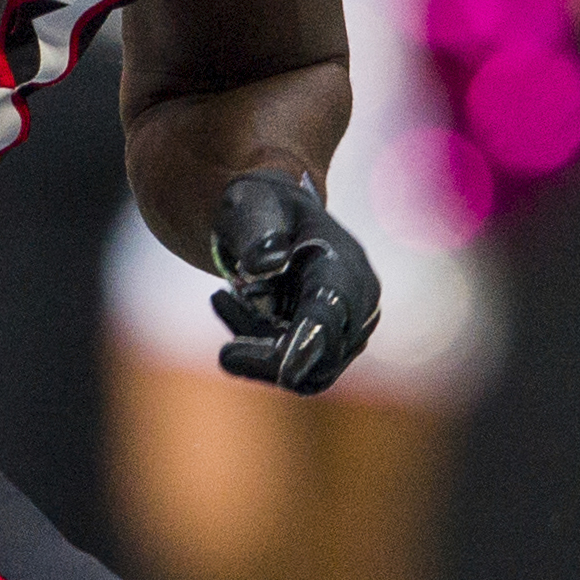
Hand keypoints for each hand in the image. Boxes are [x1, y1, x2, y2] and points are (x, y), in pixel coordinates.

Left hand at [208, 168, 383, 393]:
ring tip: (221, 297)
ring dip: (258, 350)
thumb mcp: (252, 205)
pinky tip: (224, 301)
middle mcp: (359, 303)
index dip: (309, 342)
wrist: (276, 217)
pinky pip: (292, 367)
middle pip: (321, 356)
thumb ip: (257, 231)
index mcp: (345, 265)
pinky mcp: (330, 345)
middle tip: (225, 353)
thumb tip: (266, 263)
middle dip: (268, 359)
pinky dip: (256, 347)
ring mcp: (349, 328)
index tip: (286, 375)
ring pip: (306, 371)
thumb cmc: (264, 207)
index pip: (331, 312)